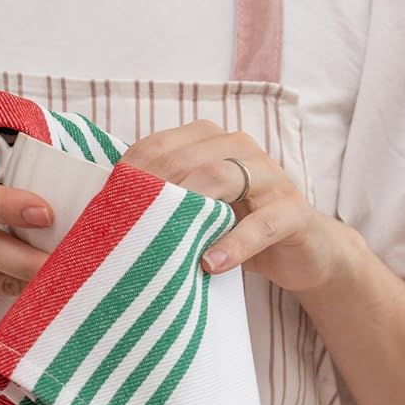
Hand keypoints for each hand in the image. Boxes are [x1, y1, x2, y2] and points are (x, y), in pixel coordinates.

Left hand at [118, 121, 352, 292]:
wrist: (301, 251)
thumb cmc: (236, 228)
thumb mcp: (198, 211)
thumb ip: (165, 202)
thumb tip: (103, 213)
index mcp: (212, 140)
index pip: (162, 145)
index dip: (132, 171)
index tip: (105, 204)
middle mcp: (240, 148)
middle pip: (189, 159)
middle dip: (156, 190)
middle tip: (129, 225)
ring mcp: (270, 175)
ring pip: (223, 178)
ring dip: (191, 209)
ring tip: (167, 242)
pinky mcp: (293, 210)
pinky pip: (262, 223)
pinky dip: (234, 244)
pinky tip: (211, 264)